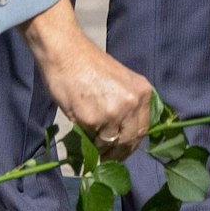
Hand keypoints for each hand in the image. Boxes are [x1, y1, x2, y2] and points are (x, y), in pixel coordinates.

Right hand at [21, 0, 153, 158]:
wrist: (66, 53)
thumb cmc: (89, 65)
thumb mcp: (120, 84)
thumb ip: (127, 107)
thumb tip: (123, 136)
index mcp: (143, 92)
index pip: (143, 129)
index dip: (131, 144)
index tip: (121, 151)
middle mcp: (133, 103)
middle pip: (130, 140)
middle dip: (117, 153)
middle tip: (105, 157)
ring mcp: (115, 112)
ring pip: (110, 144)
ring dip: (100, 149)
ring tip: (90, 144)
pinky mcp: (93, 119)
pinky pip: (91, 140)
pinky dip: (86, 140)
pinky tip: (80, 129)